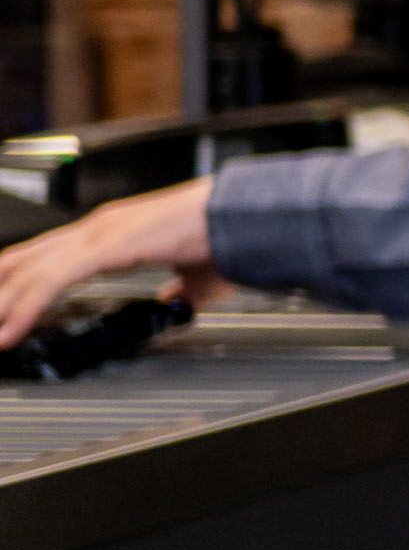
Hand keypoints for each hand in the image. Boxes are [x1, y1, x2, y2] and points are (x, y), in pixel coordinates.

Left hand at [0, 176, 214, 346]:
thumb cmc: (226, 239)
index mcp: (114, 232)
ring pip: (29, 273)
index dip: (17, 281)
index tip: (4, 307)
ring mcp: (97, 235)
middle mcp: (97, 229)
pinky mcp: (103, 248)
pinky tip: (11, 330)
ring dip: (3, 305)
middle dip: (1, 292)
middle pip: (25, 262)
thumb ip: (176, 292)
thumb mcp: (195, 276)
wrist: (243, 219)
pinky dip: (26, 308)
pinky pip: (50, 282)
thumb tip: (169, 306)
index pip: (46, 256)